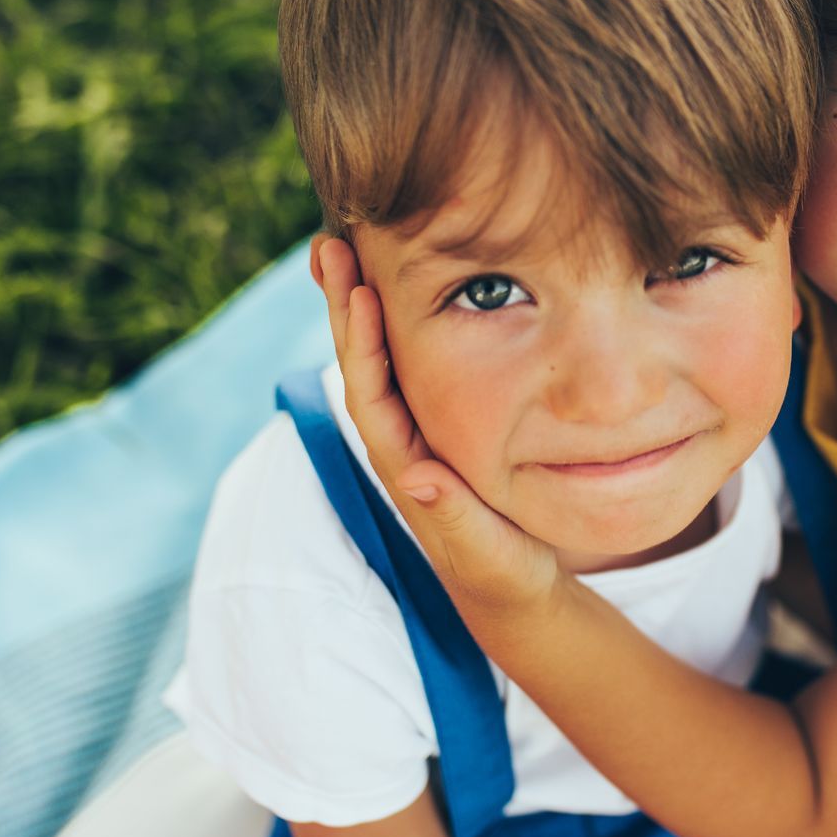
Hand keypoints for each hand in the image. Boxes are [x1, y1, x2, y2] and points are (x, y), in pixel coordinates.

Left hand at [310, 234, 564, 617]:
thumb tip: (417, 479)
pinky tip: (387, 288)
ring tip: (341, 250)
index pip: (373, 397)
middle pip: (362, 365)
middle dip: (344, 306)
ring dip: (357, 306)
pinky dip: (391, 323)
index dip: (363, 345)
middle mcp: (401, 443)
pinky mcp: (435, 425)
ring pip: (378, 359)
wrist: (508, 590)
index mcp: (408, 466)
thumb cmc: (503, 571)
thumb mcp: (489, 552)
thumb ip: (456, 518)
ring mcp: (415, 433)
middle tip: (327, 246)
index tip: (361, 292)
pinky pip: (405, 364)